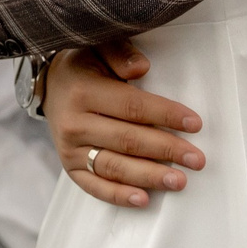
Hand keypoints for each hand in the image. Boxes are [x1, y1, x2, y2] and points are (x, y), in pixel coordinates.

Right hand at [44, 41, 205, 207]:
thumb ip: (121, 54)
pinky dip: (119, 196)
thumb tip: (142, 67)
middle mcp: (74, 123)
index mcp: (83, 91)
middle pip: (128, 141)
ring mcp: (70, 149)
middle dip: (166, 150)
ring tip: (179, 181)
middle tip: (196, 159)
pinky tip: (143, 199)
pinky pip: (95, 186)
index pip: (132, 106)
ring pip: (115, 167)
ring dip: (149, 177)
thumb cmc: (84, 66)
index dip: (165, 115)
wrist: (50, 86)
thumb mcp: (98, 48)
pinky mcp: (69, 168)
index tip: (194, 123)